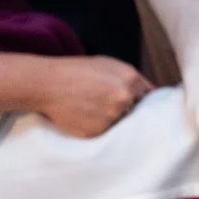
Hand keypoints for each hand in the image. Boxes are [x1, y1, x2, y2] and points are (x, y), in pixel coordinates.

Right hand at [36, 57, 151, 137]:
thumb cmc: (76, 71)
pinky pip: (105, 134)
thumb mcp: (108, 64)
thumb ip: (132, 78)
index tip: (135, 104)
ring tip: (92, 109)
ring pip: (120, 124)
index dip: (139, 100)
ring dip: (112, 120)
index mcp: (130, 80)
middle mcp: (124, 99)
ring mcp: (111, 117)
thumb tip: (151, 93)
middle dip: (127, 110)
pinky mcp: (98, 132)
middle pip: (136, 112)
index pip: (148, 97)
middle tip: (106, 105)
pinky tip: (85, 117)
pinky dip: (98, 128)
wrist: (47, 84)